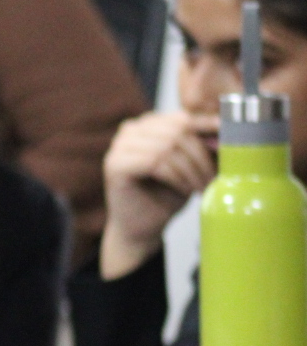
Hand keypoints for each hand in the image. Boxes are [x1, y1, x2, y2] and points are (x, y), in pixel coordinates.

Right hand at [99, 111, 218, 279]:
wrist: (142, 228)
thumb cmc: (167, 195)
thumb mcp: (191, 164)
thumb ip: (202, 143)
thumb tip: (229, 126)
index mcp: (148, 124)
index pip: (183, 118)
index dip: (208, 129)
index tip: (230, 144)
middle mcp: (130, 130)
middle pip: (177, 130)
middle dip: (200, 156)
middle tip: (212, 179)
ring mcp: (119, 146)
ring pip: (167, 146)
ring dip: (189, 170)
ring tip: (199, 187)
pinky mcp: (115, 165)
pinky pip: (154, 161)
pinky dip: (174, 177)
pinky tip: (183, 189)